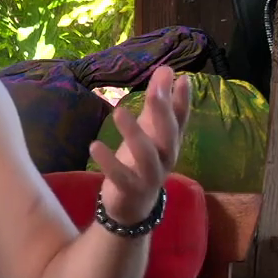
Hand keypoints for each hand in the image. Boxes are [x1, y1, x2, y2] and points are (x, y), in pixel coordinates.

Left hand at [90, 66, 190, 225]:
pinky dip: (108, 161)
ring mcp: (150, 175)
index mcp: (170, 143)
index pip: (180, 119)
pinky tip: (95, 145)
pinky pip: (120, 175)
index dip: (182, 100)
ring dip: (133, 134)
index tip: (182, 77)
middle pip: (168, 134)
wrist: (134, 207)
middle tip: (155, 91)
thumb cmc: (141, 162)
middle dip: (162, 113)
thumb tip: (166, 70)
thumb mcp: (148, 131)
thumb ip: (156, 104)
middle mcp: (166, 158)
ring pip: (146, 155)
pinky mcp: (131, 189)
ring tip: (119, 112)